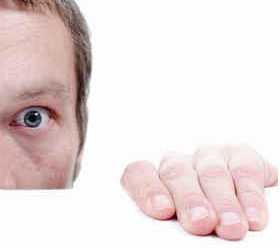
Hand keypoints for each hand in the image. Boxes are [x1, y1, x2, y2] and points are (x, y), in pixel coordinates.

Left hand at [121, 144, 277, 239]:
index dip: (147, 189)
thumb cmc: (199, 221)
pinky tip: (253, 217)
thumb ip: (169, 229)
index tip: (161, 210)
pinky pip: (245, 171)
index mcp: (154, 178)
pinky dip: (250, 196)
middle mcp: (179, 163)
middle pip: (176, 174)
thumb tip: (176, 236)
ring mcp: (209, 157)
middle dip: (190, 200)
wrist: (232, 207)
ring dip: (223, 202)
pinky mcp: (242, 157)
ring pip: (212, 173)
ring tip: (230, 227)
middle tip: (199, 223)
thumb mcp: (177, 225)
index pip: (139, 173)